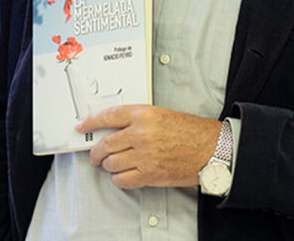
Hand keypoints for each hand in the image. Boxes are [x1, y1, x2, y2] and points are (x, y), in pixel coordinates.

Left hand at [75, 104, 220, 188]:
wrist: (211, 148)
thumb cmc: (190, 131)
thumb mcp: (161, 115)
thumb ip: (137, 120)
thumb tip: (113, 129)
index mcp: (144, 114)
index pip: (108, 116)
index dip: (91, 122)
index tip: (81, 126)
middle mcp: (141, 134)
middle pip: (105, 144)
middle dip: (96, 152)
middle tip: (95, 155)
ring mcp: (144, 156)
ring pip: (111, 163)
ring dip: (108, 166)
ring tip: (113, 164)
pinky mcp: (149, 174)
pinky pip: (122, 180)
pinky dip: (119, 179)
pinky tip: (124, 175)